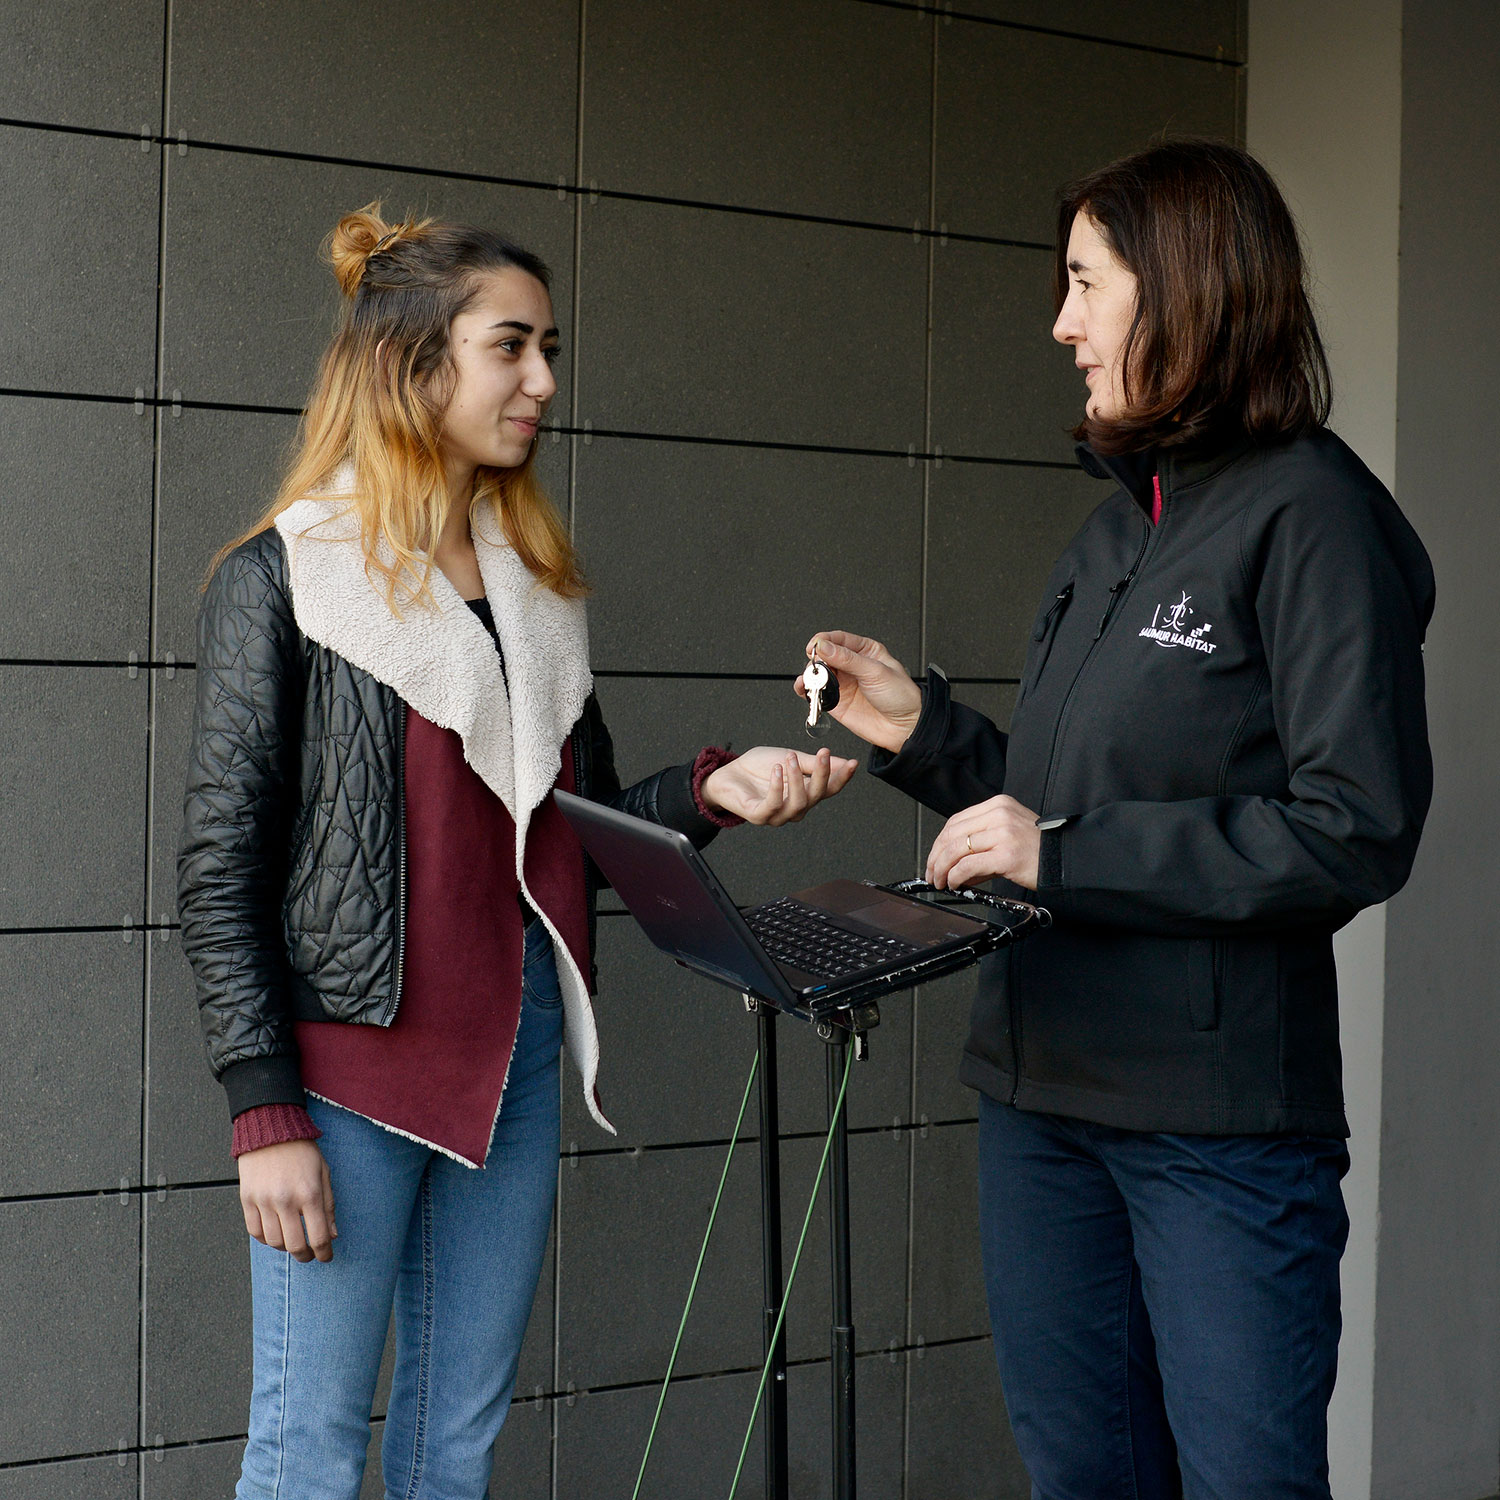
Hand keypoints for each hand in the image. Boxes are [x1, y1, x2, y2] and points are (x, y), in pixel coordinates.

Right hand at [238, 1139, 336, 1262]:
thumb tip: (332, 1234)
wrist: (271, 1130)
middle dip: (305, 1255)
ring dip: (285, 1247)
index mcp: (309, 1193)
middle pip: (295, 1245)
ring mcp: (264, 1201)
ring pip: (273, 1242)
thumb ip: (328, 1205)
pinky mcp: (247, 1199)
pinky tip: (275, 1233)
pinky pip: (255, 1231)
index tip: (326, 1257)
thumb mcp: (323, 1173)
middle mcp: (286, 1200)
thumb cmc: (301, 1150)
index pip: (318, 1236)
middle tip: (309, 1255)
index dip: (324, 1252)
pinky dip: (265, 1239)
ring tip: (293, 1241)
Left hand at [701, 745, 857, 825]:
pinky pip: (773, 806)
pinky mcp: (759, 816)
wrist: (728, 772)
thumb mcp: (790, 759)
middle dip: (823, 775)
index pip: (830, 789)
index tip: (852, 763)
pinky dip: (777, 787)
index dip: (842, 777)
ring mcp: (778, 815)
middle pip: (817, 796)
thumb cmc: (759, 768)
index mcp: (805, 793)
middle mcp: (795, 808)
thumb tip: (843, 761)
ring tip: (790, 758)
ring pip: (798, 803)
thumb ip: (813, 763)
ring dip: (798, 779)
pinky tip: (777, 770)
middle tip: (823, 754)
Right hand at [795, 632, 921, 753]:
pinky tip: (806, 689)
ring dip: (809, 675)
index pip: (838, 639)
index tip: (814, 646)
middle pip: (824, 655)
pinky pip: (816, 693)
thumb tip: (824, 647)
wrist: (905, 727)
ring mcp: (843, 683)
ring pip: (817, 674)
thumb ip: (848, 659)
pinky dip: (806, 690)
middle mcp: (852, 665)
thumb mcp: (875, 671)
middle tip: (815, 667)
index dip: (824, 640)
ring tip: (811, 680)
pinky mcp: (836, 702)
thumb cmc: (901, 696)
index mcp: (865, 651)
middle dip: (816, 660)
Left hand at [926, 795, 1041, 891]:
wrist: (1067, 859)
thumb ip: (981, 845)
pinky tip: (954, 883)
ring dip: (942, 868)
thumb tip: (954, 865)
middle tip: (932, 872)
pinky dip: (955, 876)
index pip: (956, 821)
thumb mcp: (1008, 835)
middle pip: (952, 834)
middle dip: (936, 856)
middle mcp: (999, 815)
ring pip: (957, 849)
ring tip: (940, 880)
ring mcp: (1003, 833)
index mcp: (998, 805)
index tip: (934, 857)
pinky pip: (969, 865)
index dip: (939, 842)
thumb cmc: (1040, 849)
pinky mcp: (1006, 854)